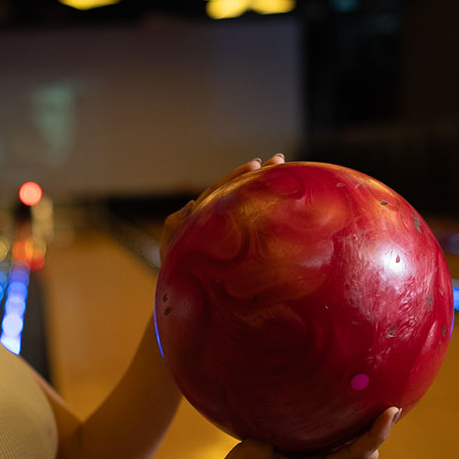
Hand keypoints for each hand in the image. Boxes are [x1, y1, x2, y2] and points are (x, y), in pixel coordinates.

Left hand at [160, 154, 284, 262]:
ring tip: (286, 172)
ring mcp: (232, 235)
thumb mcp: (170, 246)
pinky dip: (271, 219)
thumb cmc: (176, 274)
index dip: (239, 177)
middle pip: (240, 192)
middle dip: (260, 175)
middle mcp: (221, 220)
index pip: (223, 190)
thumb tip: (191, 204)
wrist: (185, 299)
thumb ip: (176, 224)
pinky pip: (258, 231)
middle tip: (280, 159)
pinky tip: (288, 209)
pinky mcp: (242, 250)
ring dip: (266, 189)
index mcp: (204, 215)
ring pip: (250, 207)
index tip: (256, 164)